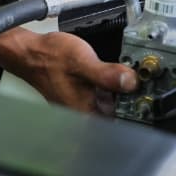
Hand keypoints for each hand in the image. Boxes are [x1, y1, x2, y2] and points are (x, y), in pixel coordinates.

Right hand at [10, 30, 137, 112]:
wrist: (30, 52)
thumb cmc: (48, 58)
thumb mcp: (81, 61)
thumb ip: (107, 74)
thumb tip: (131, 83)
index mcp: (85, 112)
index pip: (119, 123)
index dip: (137, 110)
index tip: (146, 93)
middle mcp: (84, 113)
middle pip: (118, 114)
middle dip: (131, 98)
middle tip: (139, 80)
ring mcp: (83, 105)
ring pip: (112, 104)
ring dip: (122, 92)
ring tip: (130, 75)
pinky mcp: (82, 95)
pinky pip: (104, 96)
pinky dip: (112, 86)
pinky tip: (115, 73)